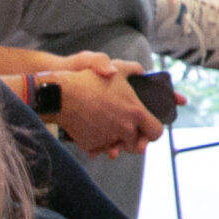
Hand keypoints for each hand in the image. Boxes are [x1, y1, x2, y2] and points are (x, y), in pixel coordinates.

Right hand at [47, 54, 163, 157]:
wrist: (62, 96)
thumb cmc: (90, 80)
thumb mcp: (116, 69)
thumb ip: (133, 69)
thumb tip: (141, 71)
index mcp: (136, 113)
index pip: (156, 132)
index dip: (153, 131)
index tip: (147, 128)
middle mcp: (125, 129)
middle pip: (137, 145)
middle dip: (133, 139)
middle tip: (126, 130)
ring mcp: (107, 139)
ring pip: (117, 148)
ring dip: (115, 143)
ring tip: (109, 130)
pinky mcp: (91, 145)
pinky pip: (98, 149)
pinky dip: (97, 144)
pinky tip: (93, 131)